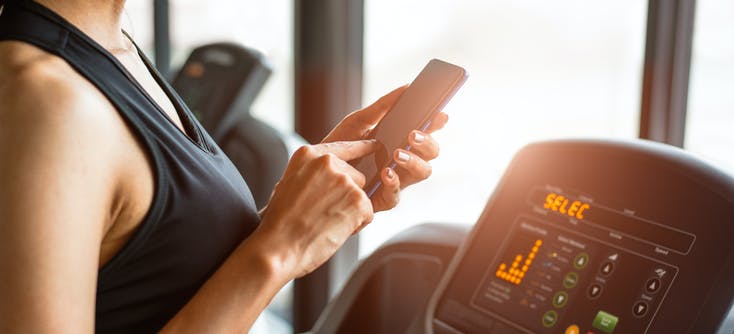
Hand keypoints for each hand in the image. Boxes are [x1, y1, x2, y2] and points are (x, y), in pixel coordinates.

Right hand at [253, 140, 376, 277]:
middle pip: (356, 176)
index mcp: (308, 154)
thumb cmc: (280, 223)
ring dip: (351, 211)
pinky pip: (368, 213)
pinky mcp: (358, 199)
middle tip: (323, 214)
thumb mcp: (289, 183)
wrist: (276, 248)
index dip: (361, 149)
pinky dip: (356, 225)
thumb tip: (335, 172)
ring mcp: (344, 179)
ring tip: (325, 223)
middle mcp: (327, 161)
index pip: (344, 146)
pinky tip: (334, 231)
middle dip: (347, 195)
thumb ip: (312, 172)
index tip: (375, 146)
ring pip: (362, 195)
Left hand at [323, 86, 448, 212]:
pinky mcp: (382, 199)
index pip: (427, 131)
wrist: (317, 170)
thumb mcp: (359, 121)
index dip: (437, 123)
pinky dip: (394, 183)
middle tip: (413, 134)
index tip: (440, 114)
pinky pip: (396, 195)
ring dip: (415, 161)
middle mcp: (405, 161)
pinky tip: (385, 172)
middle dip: (428, 143)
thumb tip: (407, 87)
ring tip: (398, 153)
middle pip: (432, 153)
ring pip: (423, 173)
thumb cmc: (340, 144)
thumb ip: (383, 107)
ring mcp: (397, 180)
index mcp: (402, 141)